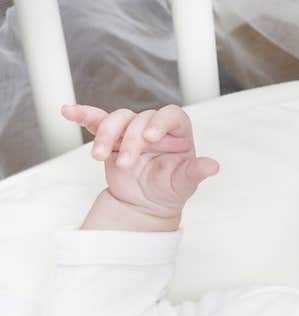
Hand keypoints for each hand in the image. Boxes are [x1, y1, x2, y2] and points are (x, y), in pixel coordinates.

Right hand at [62, 103, 218, 219]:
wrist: (144, 204)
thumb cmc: (169, 191)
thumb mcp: (183, 185)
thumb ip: (195, 173)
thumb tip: (213, 166)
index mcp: (178, 134)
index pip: (172, 115)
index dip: (160, 121)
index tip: (150, 137)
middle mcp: (154, 127)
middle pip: (139, 118)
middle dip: (130, 140)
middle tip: (125, 164)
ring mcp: (131, 130)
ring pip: (117, 118)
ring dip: (106, 134)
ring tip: (99, 156)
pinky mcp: (111, 136)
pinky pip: (96, 120)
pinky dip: (83, 115)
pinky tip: (68, 111)